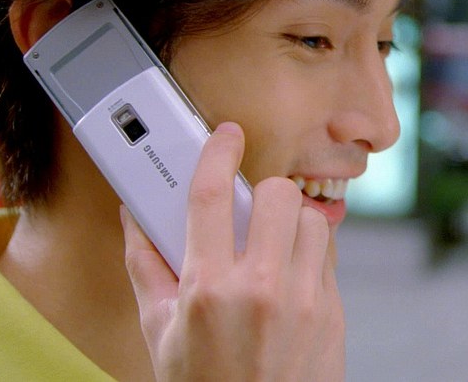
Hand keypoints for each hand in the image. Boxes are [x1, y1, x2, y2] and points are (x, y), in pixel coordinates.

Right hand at [121, 122, 344, 380]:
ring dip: (291, 225)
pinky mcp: (332, 311)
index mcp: (209, 288)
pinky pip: (327, 254)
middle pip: (278, 195)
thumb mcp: (159, 331)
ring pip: (311, 220)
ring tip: (272, 250)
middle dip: (265, 195)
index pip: (212, 195)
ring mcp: (304, 299)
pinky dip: (309, 255)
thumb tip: (135, 217)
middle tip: (252, 216)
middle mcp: (262, 288)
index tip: (225, 137)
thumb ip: (145, 266)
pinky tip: (289, 279)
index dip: (217, 153)